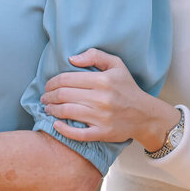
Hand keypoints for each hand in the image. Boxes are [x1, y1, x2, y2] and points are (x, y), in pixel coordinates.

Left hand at [41, 48, 177, 150]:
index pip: (66, 79)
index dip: (52, 82)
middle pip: (64, 95)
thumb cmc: (127, 87)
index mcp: (102, 80)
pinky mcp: (103, 133)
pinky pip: (78, 134)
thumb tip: (71, 59)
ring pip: (67, 112)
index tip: (48, 86)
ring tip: (48, 108)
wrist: (144, 114)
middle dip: (49, 96)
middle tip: (45, 98)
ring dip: (52, 110)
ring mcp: (102, 117)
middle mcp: (101, 98)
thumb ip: (94, 56)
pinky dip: (63, 130)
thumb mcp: (116, 64)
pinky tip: (55, 125)